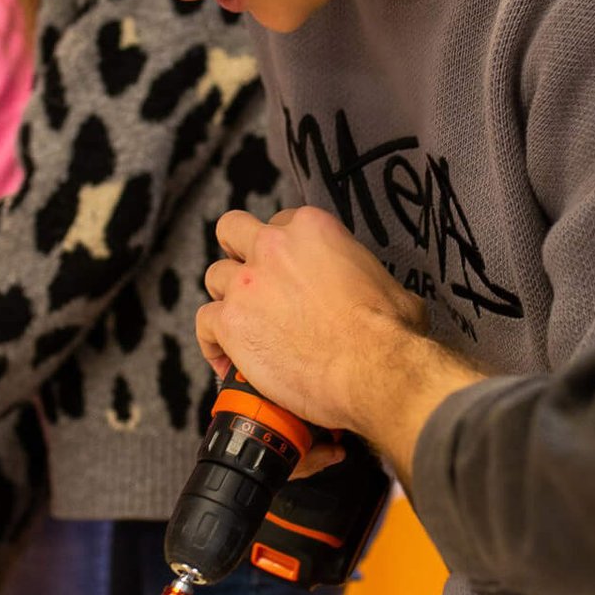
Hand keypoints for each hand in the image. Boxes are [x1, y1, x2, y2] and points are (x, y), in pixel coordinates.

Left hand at [197, 207, 480, 475]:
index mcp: (311, 229)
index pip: (280, 224)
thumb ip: (363, 276)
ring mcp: (247, 284)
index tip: (290, 273)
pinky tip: (229, 362)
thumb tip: (368, 292)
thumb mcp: (388, 285)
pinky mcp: (231, 323)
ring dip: (227, 298)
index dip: (283, 251)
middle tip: (252, 281)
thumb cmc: (391, 331)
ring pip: (214, 277)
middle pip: (232, 230)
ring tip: (243, 326)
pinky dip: (213, 343)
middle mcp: (272, 247)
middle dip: (237, 251)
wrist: (375, 369)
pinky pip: (204, 323)